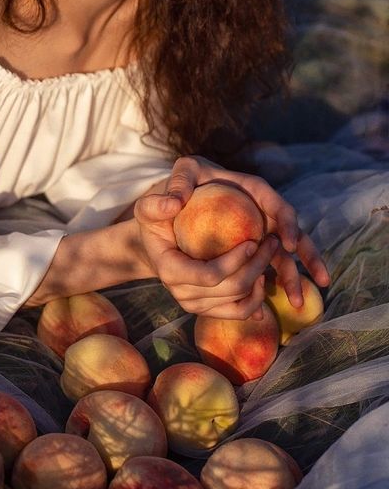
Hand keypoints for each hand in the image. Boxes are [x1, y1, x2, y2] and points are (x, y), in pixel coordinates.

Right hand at [134, 191, 277, 318]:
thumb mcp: (147, 208)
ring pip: (239, 302)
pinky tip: (263, 276)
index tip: (253, 241)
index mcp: (169, 271)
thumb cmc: (156, 223)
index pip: (209, 275)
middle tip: (270, 241)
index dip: (235, 261)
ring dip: (260, 277)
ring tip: (269, 253)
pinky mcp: (208, 310)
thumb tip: (174, 204)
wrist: (154, 247)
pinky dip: (256, 298)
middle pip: (231, 289)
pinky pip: (239, 312)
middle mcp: (181, 294)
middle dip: (257, 266)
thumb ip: (156, 204)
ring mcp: (196, 306)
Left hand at [166, 156, 329, 304]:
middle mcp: (262, 213)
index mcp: (253, 189)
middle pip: (292, 236)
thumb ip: (173, 187)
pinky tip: (266, 310)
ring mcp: (259, 234)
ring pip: (283, 258)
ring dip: (292, 280)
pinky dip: (268, 288)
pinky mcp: (251, 252)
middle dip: (304, 258)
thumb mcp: (176, 178)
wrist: (176, 202)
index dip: (287, 223)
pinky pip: (267, 271)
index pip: (277, 205)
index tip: (287, 244)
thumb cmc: (177, 189)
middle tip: (315, 281)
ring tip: (297, 303)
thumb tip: (173, 205)